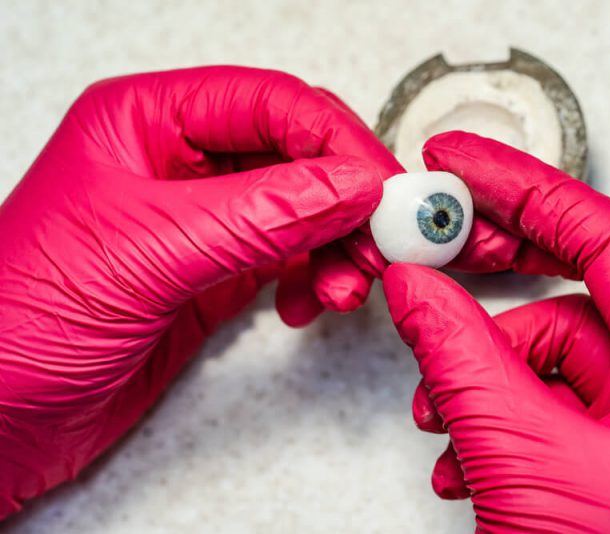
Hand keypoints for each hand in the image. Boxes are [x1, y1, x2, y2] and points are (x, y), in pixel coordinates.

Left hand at [0, 66, 397, 517]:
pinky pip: (291, 256)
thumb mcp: (147, 253)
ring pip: (303, 207)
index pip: (270, 104)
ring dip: (338, 242)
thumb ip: (260, 215)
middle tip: (381, 238)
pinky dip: (316, 275)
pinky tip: (310, 301)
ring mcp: (203, 220)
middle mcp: (180, 163)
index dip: (334, 141)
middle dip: (346, 197)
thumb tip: (349, 186)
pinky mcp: (216, 272)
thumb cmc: (18, 322)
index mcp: (147, 122)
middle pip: (296, 153)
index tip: (378, 188)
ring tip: (346, 283)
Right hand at [382, 132, 609, 532]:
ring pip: (543, 353)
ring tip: (441, 412)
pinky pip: (536, 397)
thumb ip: (456, 352)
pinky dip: (487, 411)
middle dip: (499, 271)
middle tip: (438, 236)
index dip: (530, 190)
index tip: (467, 163)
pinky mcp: (599, 451)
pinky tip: (461, 455)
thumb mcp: (516, 453)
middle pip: (577, 287)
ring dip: (478, 372)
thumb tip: (412, 284)